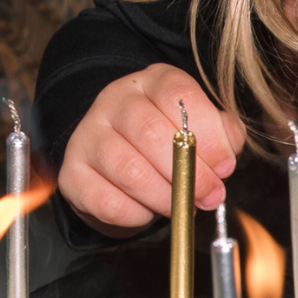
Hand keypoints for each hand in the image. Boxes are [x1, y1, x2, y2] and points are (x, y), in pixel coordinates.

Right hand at [57, 65, 239, 231]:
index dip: (208, 135)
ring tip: (182, 205)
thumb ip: (222, 136)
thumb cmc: (167, 143)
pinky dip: (137, 215)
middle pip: (150, 133)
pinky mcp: (72, 175)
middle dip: (190, 173)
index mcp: (151, 83)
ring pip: (129, 171)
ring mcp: (88, 136)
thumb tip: (224, 159)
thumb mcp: (201, 128)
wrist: (116, 161)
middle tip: (210, 195)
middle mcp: (114, 101)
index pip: (178, 96)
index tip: (224, 166)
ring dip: (166, 197)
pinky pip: (109, 203)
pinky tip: (148, 210)